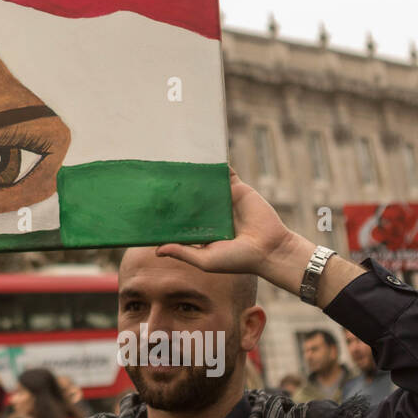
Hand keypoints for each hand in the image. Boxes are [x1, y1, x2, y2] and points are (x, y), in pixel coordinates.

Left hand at [155, 168, 300, 280]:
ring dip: (193, 175)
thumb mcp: (205, 260)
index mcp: (202, 231)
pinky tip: (200, 156)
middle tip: (155, 179)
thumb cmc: (238, 260)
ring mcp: (224, 200)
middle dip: (176, 191)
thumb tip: (156, 250)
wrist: (270, 250)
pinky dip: (215, 165)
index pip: (179, 218)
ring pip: (204, 184)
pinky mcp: (237, 189)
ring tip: (173, 163)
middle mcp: (211, 214)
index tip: (148, 204)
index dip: (166, 213)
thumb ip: (183, 253)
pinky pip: (224, 173)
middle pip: (189, 199)